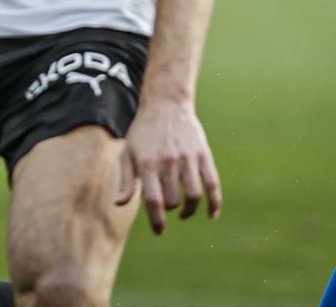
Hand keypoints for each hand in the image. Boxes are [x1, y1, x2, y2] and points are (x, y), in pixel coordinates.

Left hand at [115, 97, 221, 233]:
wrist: (165, 103)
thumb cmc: (143, 131)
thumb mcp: (128, 152)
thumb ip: (126, 180)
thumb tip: (120, 204)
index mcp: (147, 163)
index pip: (153, 200)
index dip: (157, 220)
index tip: (160, 231)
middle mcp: (168, 162)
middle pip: (173, 200)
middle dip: (170, 209)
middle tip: (167, 206)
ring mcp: (188, 158)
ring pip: (193, 195)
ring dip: (189, 210)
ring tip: (184, 212)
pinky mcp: (203, 154)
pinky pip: (213, 184)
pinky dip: (214, 203)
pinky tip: (211, 214)